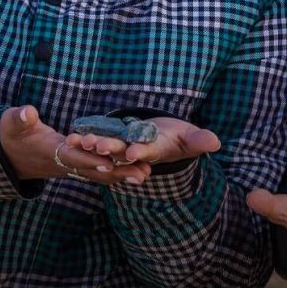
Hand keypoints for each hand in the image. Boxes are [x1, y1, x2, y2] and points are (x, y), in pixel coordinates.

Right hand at [0, 105, 150, 183]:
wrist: (7, 155)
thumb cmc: (11, 134)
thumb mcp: (12, 123)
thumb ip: (20, 118)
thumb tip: (27, 112)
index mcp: (51, 151)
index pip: (74, 157)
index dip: (91, 160)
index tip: (109, 162)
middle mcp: (64, 164)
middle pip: (94, 171)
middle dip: (118, 173)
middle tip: (142, 174)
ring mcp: (71, 167)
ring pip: (99, 174)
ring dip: (122, 175)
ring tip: (146, 174)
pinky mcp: (76, 165)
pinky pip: (98, 170)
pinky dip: (117, 171)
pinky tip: (134, 170)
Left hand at [65, 115, 219, 184]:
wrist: (167, 139)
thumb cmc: (182, 138)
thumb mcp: (191, 139)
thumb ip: (199, 141)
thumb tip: (215, 142)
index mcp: (156, 150)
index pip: (148, 152)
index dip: (141, 152)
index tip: (132, 152)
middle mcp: (137, 151)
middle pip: (122, 151)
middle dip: (109, 148)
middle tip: (95, 145)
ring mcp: (124, 145)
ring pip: (106, 146)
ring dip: (92, 144)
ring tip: (77, 140)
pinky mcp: (115, 137)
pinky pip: (98, 138)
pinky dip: (85, 137)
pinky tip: (70, 135)